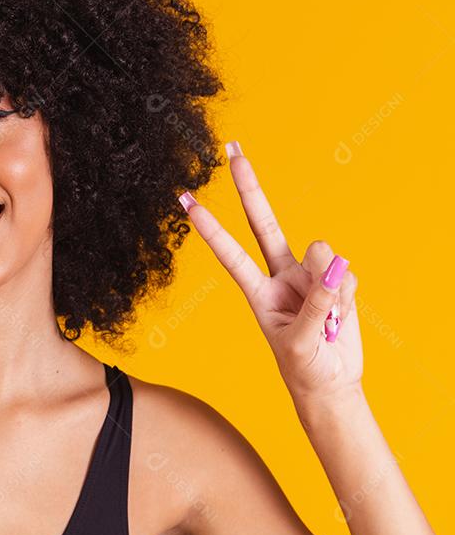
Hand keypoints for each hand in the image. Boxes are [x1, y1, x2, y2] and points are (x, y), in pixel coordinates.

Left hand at [179, 141, 361, 407]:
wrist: (332, 385)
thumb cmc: (305, 368)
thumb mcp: (300, 342)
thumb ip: (315, 302)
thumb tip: (333, 261)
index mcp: (258, 291)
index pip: (231, 254)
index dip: (211, 229)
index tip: (186, 203)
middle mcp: (281, 275)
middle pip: (264, 223)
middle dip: (249, 187)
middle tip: (232, 150)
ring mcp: (311, 276)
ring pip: (323, 257)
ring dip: (330, 288)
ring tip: (327, 321)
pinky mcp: (340, 281)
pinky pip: (349, 278)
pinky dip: (348, 301)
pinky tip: (341, 318)